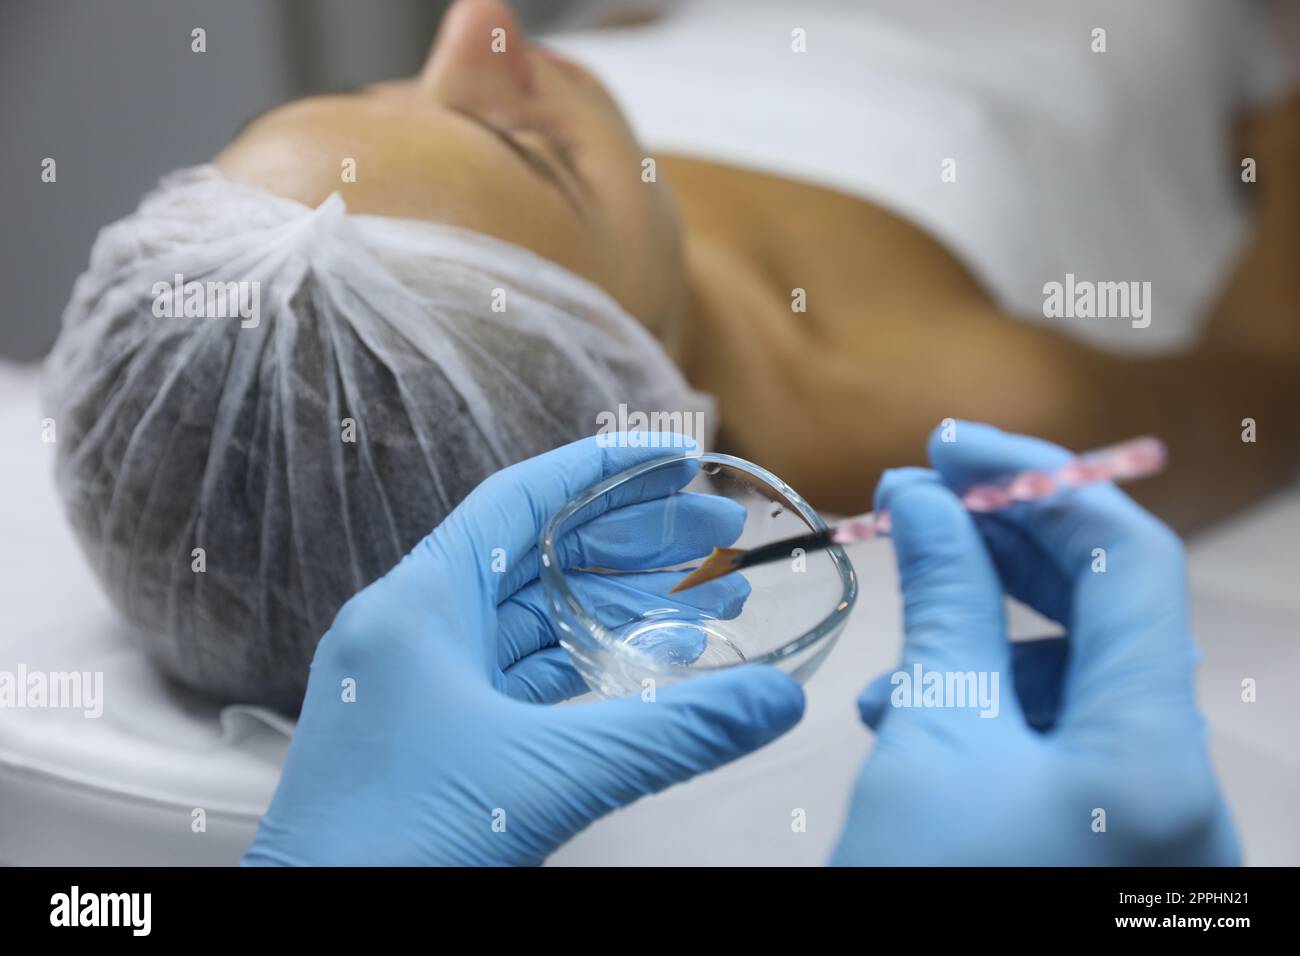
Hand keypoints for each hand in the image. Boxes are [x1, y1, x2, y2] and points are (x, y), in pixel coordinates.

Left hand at [244, 434, 803, 865]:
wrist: (318, 929)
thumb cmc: (397, 846)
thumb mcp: (550, 777)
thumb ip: (672, 734)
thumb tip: (778, 701)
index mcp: (417, 605)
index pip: (521, 499)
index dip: (602, 469)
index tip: (675, 459)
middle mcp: (410, 628)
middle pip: (538, 554)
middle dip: (633, 542)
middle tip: (721, 536)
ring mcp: (416, 682)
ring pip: (532, 618)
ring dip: (616, 606)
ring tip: (709, 602)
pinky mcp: (429, 732)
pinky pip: (518, 673)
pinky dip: (583, 661)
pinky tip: (647, 661)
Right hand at [831, 422, 1238, 864]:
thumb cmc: (929, 889)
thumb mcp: (931, 742)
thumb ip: (944, 606)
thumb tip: (929, 497)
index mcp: (1158, 748)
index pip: (1128, 557)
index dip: (1040, 480)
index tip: (949, 444)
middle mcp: (1181, 782)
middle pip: (1112, 611)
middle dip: (1012, 543)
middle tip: (922, 495)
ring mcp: (1154, 822)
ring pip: (1083, 679)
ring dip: (989, 631)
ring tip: (896, 639)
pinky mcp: (1114, 850)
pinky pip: (1067, 745)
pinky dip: (994, 706)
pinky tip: (913, 716)